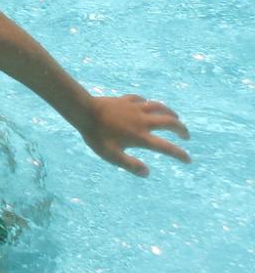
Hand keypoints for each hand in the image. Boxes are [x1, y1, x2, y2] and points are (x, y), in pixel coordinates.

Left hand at [76, 95, 191, 174]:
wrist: (84, 111)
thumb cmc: (97, 135)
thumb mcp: (111, 155)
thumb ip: (130, 165)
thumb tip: (147, 173)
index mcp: (141, 137)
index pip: (166, 147)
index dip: (179, 154)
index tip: (188, 159)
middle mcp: (142, 121)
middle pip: (169, 122)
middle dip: (181, 129)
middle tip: (186, 136)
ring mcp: (135, 108)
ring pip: (159, 107)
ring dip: (170, 113)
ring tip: (175, 118)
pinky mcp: (125, 100)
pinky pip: (141, 99)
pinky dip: (148, 103)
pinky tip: (148, 104)